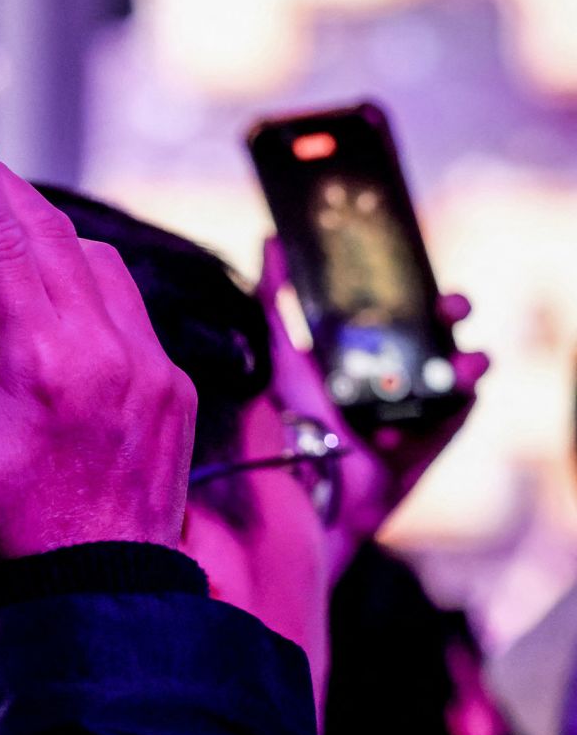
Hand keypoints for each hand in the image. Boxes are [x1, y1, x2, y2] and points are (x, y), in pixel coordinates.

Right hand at [0, 90, 197, 593]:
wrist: (90, 615)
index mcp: (44, 366)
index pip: (1, 234)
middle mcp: (111, 353)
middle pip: (52, 232)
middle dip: (0, 184)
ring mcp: (152, 368)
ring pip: (95, 259)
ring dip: (42, 230)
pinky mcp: (172, 387)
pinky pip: (125, 301)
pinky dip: (80, 275)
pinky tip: (45, 288)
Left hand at [256, 237, 488, 577]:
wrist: (313, 491)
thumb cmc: (295, 420)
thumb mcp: (284, 355)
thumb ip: (276, 303)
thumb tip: (270, 243)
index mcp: (356, 351)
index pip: (397, 310)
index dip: (416, 292)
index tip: (426, 277)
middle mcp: (388, 374)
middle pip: (433, 333)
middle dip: (449, 317)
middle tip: (451, 309)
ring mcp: (413, 405)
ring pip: (455, 370)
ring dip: (465, 360)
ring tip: (459, 364)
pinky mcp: (431, 438)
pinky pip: (460, 412)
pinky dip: (459, 402)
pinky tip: (450, 395)